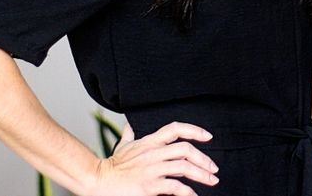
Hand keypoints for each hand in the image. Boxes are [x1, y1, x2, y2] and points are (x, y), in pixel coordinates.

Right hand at [87, 121, 218, 195]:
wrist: (98, 181)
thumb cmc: (112, 167)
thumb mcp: (122, 146)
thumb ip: (129, 134)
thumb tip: (129, 123)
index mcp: (149, 142)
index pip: (175, 129)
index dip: (195, 130)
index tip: (208, 136)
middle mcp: (152, 152)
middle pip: (185, 149)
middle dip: (204, 158)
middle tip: (213, 168)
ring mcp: (151, 169)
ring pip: (184, 167)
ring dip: (202, 174)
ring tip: (212, 181)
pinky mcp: (149, 186)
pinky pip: (175, 187)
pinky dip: (188, 192)